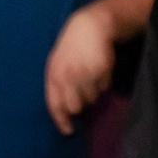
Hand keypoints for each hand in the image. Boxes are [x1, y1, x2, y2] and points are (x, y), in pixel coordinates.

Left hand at [44, 3, 116, 134]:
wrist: (89, 27)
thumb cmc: (69, 48)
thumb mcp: (56, 64)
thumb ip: (58, 85)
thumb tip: (65, 110)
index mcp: (53, 75)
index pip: (55, 104)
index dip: (61, 121)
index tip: (68, 131)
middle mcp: (68, 75)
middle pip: (76, 106)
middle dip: (80, 104)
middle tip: (83, 94)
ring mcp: (86, 72)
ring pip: (93, 98)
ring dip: (93, 91)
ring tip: (90, 75)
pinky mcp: (102, 69)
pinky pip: (105, 87)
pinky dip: (103, 82)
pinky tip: (99, 69)